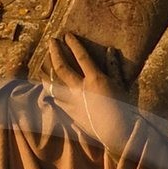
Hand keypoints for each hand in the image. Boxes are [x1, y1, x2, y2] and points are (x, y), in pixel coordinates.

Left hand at [46, 32, 136, 157]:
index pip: (81, 56)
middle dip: (55, 52)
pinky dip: (52, 91)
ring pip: (54, 84)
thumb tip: (110, 51)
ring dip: (48, 71)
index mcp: (96, 79)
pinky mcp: (70, 113)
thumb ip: (114, 67)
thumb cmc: (123, 109)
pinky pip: (57, 99)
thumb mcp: (121, 85)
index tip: (67, 35)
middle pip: (62, 67)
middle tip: (51, 42)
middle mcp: (81, 89)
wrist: (117, 133)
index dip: (73, 44)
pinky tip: (49, 86)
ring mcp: (73, 102)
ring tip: (44, 64)